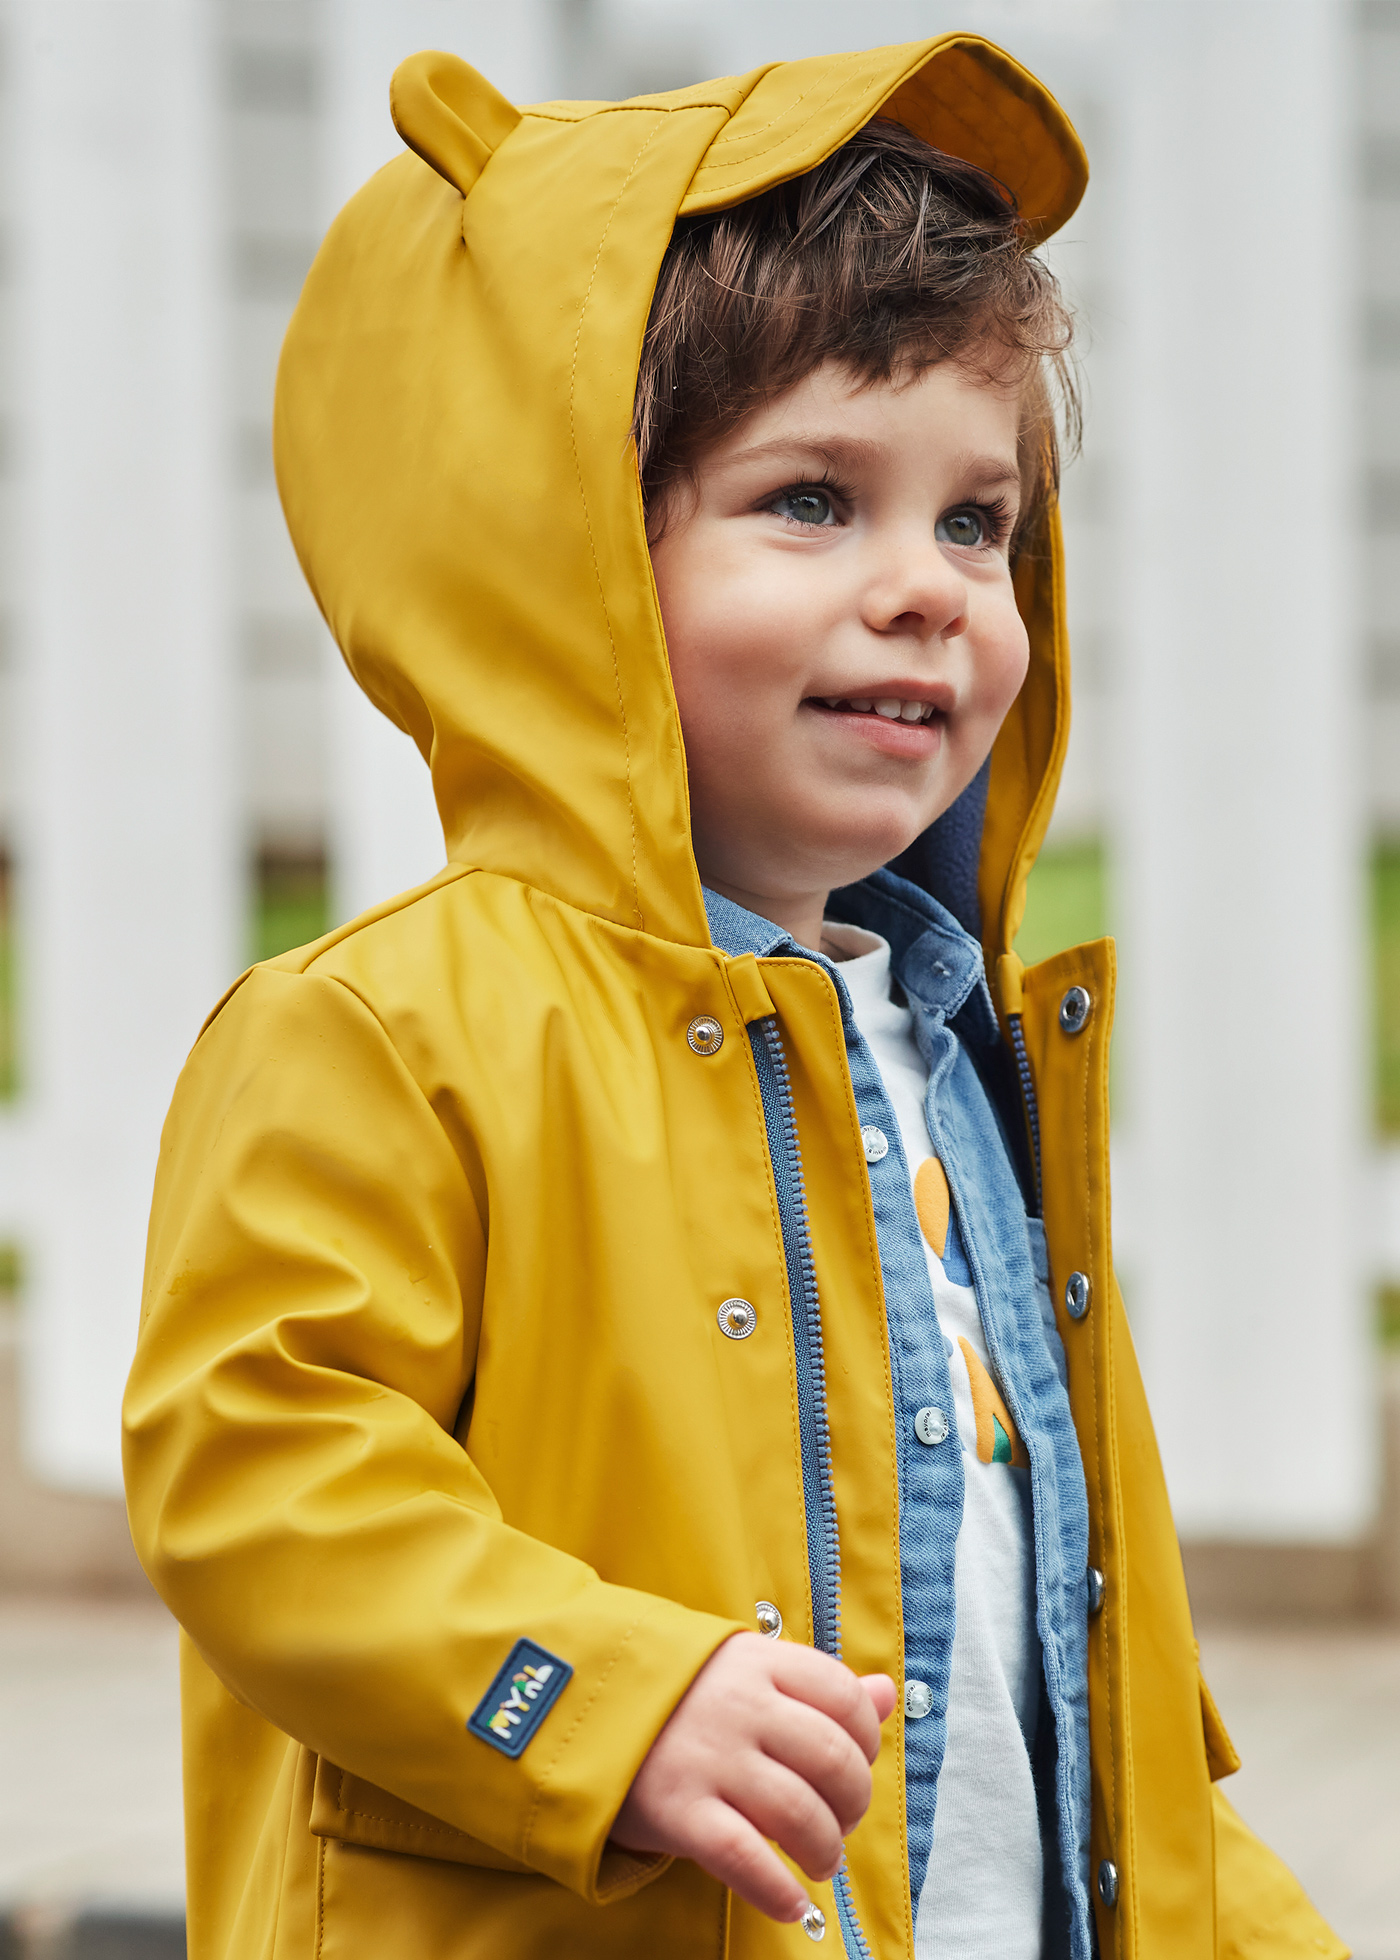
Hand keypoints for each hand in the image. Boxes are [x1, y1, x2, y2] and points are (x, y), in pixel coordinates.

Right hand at [611, 1632, 896, 1922]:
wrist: (577, 1706)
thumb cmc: (676, 1694)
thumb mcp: (745, 1668)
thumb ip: (817, 1685)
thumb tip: (887, 1692)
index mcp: (760, 1662)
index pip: (845, 1698)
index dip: (865, 1741)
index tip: (853, 1765)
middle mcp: (740, 1706)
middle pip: (832, 1760)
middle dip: (852, 1804)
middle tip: (839, 1823)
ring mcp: (709, 1757)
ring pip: (799, 1812)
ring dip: (823, 1850)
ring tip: (816, 1861)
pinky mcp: (678, 1810)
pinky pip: (747, 1859)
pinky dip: (778, 1890)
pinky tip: (788, 1901)